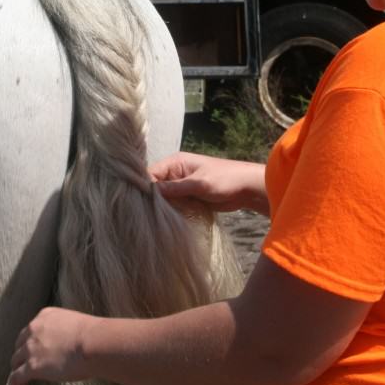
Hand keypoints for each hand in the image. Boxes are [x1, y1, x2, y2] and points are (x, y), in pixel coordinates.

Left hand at [7, 307, 92, 384]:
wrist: (93, 342)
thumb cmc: (93, 334)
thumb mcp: (74, 323)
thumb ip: (65, 329)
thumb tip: (70, 341)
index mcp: (45, 316)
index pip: (32, 329)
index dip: (31, 340)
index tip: (34, 347)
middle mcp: (34, 329)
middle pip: (20, 343)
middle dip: (22, 353)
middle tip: (24, 362)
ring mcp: (31, 348)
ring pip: (16, 360)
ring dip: (16, 369)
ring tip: (18, 379)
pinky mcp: (32, 367)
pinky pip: (16, 377)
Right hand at [149, 151, 268, 214]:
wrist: (246, 189)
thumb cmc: (225, 179)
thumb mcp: (199, 183)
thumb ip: (175, 188)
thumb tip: (151, 190)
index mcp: (175, 163)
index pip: (151, 173)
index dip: (144, 187)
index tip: (138, 203)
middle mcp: (175, 173)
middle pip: (154, 186)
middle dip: (152, 199)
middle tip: (145, 215)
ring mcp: (181, 186)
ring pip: (163, 198)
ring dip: (162, 207)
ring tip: (154, 220)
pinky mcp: (188, 197)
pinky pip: (174, 204)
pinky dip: (171, 212)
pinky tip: (166, 221)